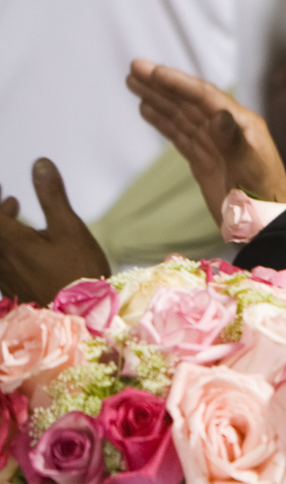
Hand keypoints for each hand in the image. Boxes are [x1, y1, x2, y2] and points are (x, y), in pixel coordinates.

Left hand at [0, 160, 111, 304]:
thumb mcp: (69, 228)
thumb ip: (51, 196)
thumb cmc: (78, 272)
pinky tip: (21, 252)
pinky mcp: (9, 289)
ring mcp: (2, 276)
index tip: (1, 188)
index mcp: (9, 241)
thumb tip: (39, 164)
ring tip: (19, 223)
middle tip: (11, 202)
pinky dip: (5, 251)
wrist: (81, 318)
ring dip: (2, 231)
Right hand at [126, 59, 285, 210]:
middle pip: (189, 100)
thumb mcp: (251, 169)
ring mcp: (214, 144)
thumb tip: (219, 115)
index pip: (204, 97)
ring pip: (181, 115)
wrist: (267, 222)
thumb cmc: (265, 197)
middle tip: (134, 68)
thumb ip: (234, 142)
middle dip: (161, 84)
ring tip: (134, 82)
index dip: (178, 83)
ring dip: (158, 98)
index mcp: (241, 125)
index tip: (152, 71)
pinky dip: (163, 121)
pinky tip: (147, 110)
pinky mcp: (205, 160)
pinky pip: (180, 134)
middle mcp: (227, 129)